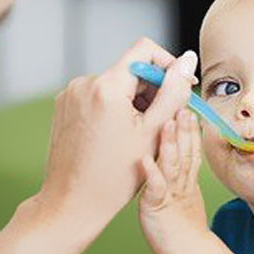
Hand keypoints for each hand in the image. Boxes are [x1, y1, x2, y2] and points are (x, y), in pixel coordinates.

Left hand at [34, 38, 197, 237]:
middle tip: (160, 123)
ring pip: (116, 84)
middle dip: (152, 90)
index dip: (168, 66)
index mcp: (106, 86)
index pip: (145, 49)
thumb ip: (174, 92)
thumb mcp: (154, 132)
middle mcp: (84, 83)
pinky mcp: (65, 106)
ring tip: (137, 135)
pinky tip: (118, 136)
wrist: (73, 203)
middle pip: (131, 68)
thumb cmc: (114, 176)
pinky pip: (99, 96)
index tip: (179, 89)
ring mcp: (71, 94)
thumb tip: (188, 60)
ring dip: (134, 101)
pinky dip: (115, 108)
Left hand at [139, 108, 207, 253]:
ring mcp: (168, 191)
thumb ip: (183, 164)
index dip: (190, 127)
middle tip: (183, 106)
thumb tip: (180, 142)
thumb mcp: (186, 187)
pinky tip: (145, 160)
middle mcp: (179, 179)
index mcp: (185, 174)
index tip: (188, 108)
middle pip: (184, 149)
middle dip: (184, 127)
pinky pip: (154, 187)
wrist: (186, 249)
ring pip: (171, 163)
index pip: (190, 144)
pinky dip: (151, 173)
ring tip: (167, 123)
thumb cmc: (179, 219)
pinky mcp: (155, 205)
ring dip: (171, 143)